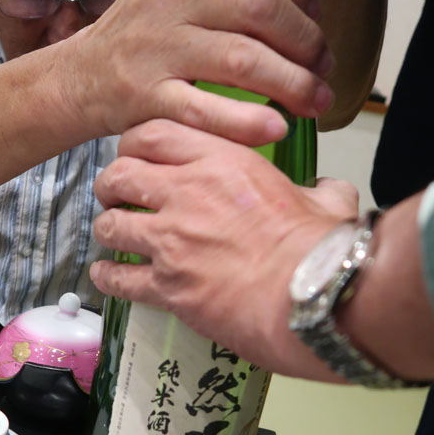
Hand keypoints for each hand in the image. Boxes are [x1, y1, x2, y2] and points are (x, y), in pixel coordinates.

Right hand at [73, 0, 332, 146]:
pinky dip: (245, 121)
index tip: (314, 17)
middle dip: (307, 41)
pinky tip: (274, 130)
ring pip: (241, 58)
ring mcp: (155, 47)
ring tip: (313, 102)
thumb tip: (304, 16)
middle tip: (321, 70)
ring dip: (292, 83)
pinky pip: (204, 108)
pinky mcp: (144, 95)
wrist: (78, 79)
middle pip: (260, 6)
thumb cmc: (138, 40)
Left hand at [90, 120, 358, 377]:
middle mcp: (187, 195)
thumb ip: (320, 189)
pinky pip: (118, 278)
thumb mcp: (328, 203)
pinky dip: (107, 277)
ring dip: (107, 228)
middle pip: (120, 175)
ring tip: (112, 234)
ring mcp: (172, 241)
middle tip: (115, 195)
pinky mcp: (167, 286)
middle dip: (111, 185)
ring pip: (111, 224)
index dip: (134, 144)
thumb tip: (329, 189)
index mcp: (223, 163)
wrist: (315, 299)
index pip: (155, 134)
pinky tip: (106, 276)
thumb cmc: (322, 251)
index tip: (133, 155)